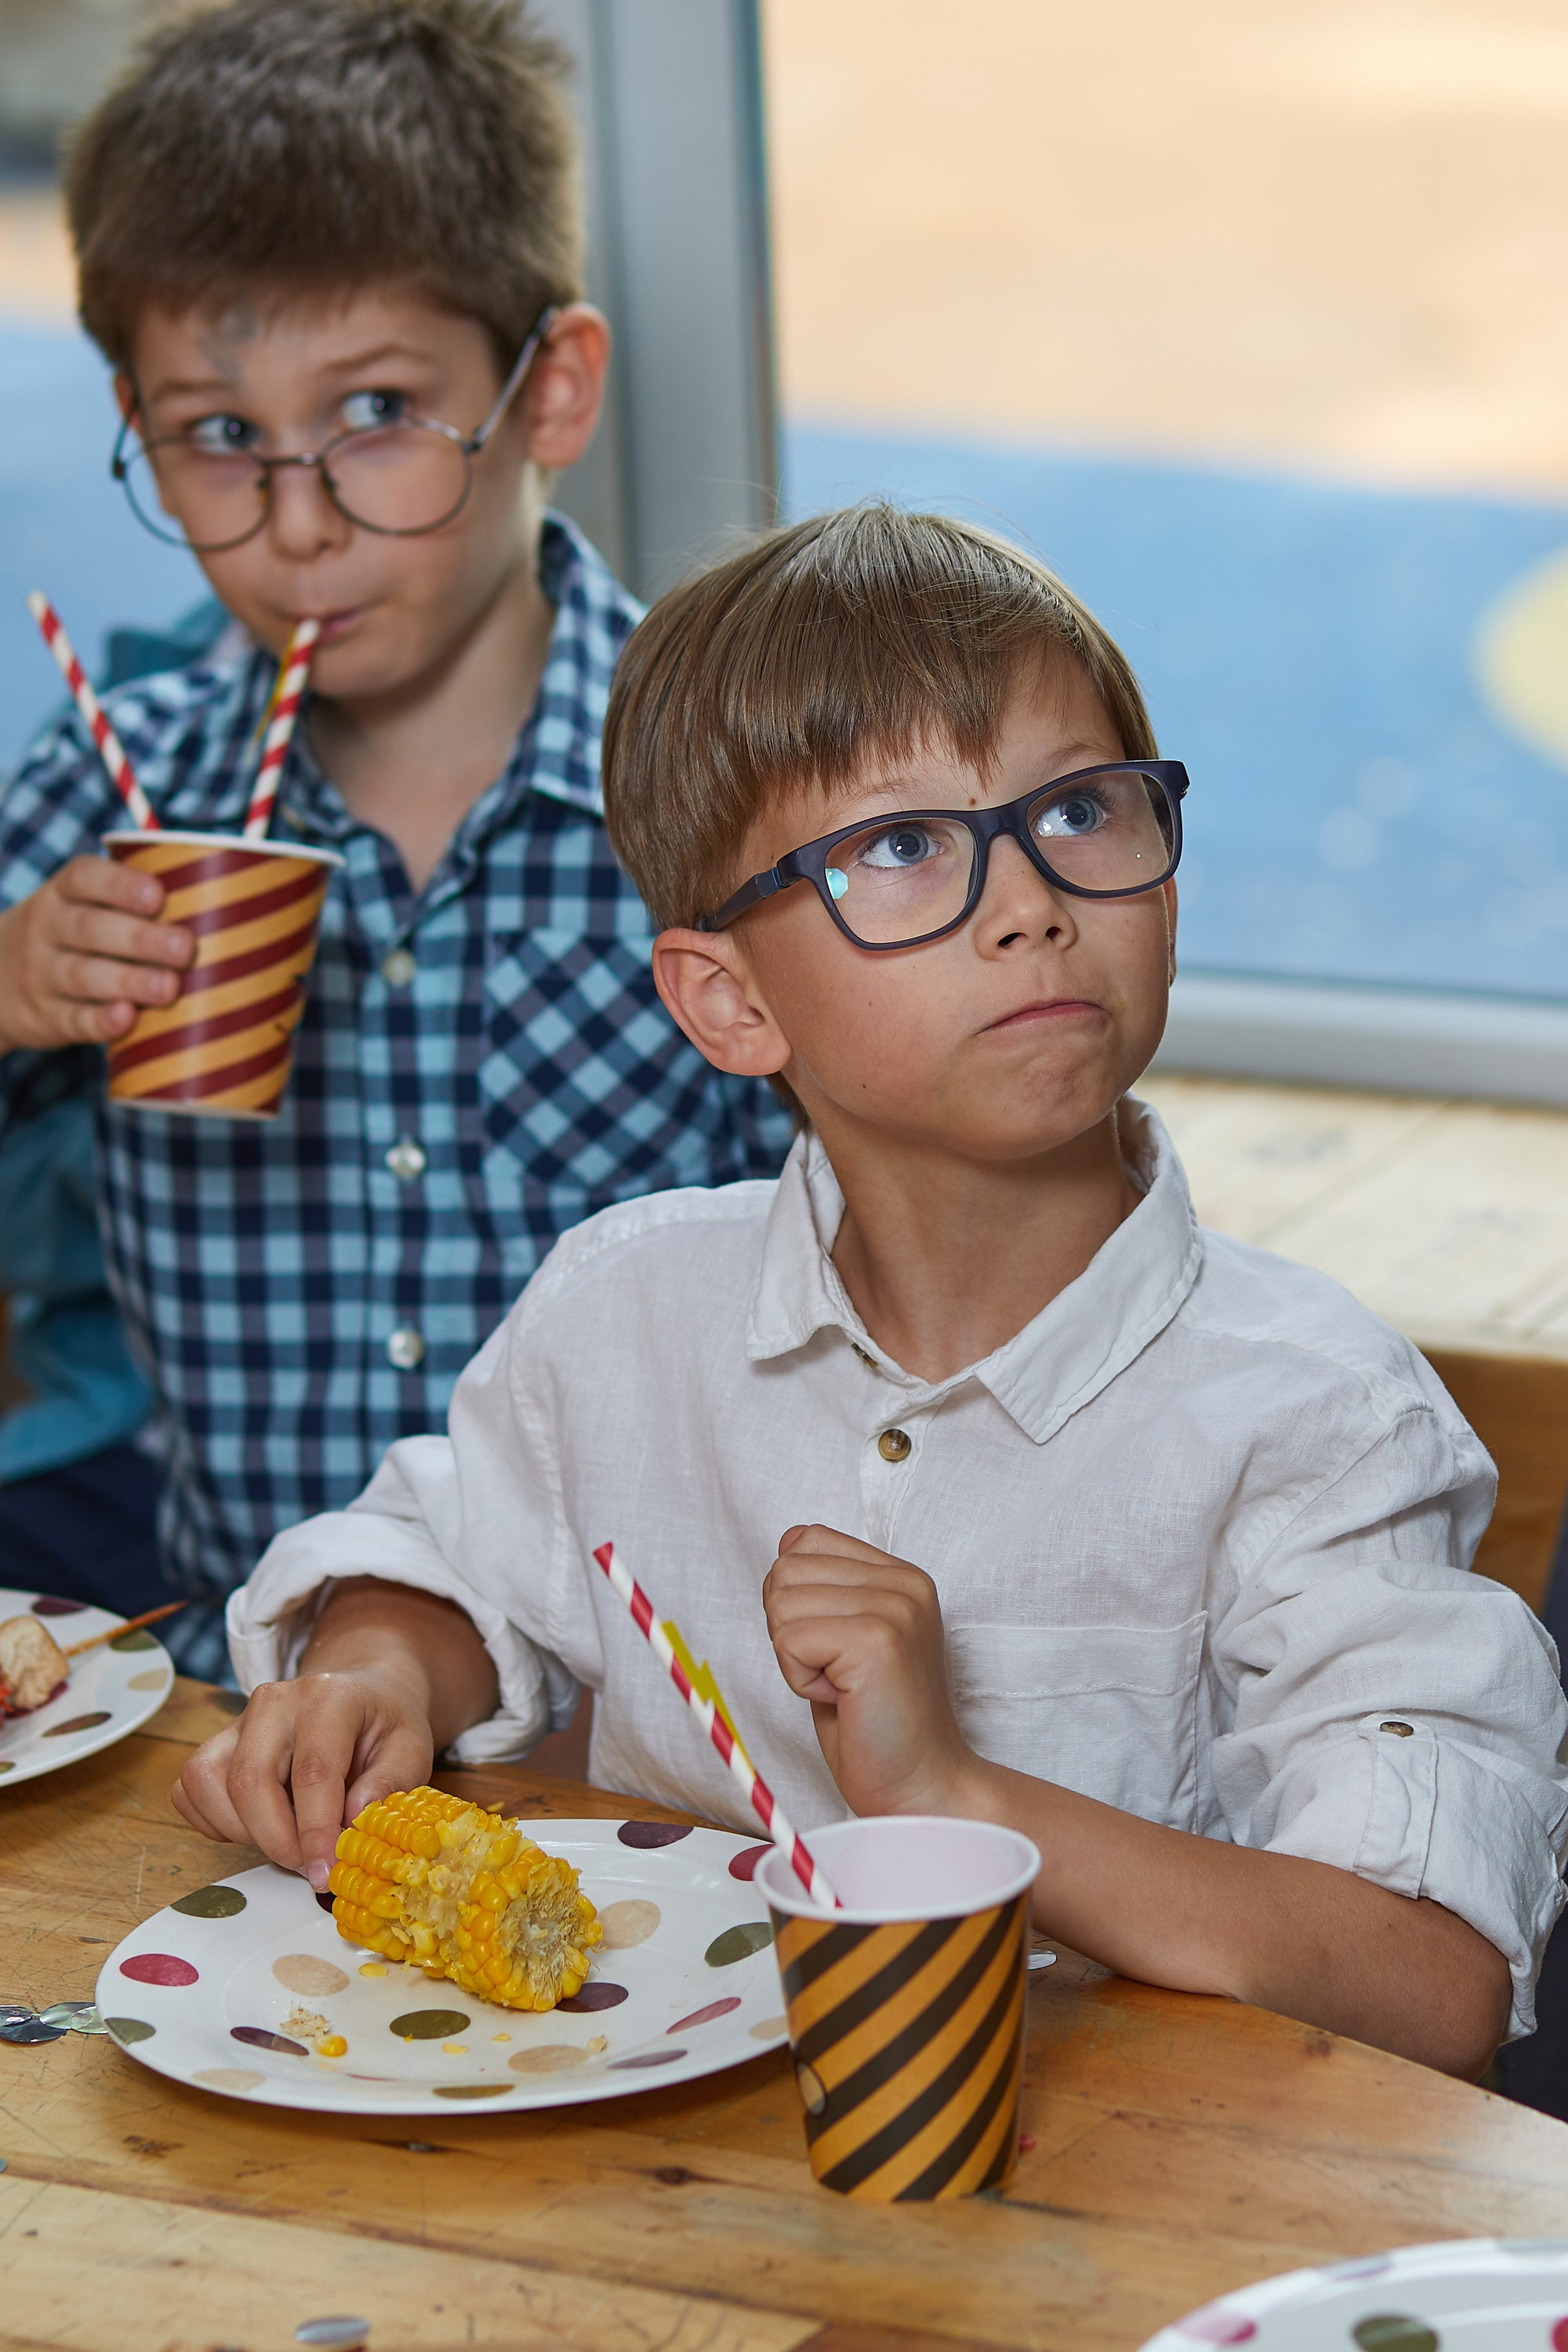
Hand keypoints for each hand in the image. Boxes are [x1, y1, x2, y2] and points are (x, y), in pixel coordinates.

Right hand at [0, 856, 192, 1050]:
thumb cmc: (72, 937)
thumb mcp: (82, 907)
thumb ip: (134, 905)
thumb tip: (227, 908)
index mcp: (63, 892)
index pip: (84, 878)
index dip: (121, 885)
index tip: (158, 896)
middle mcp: (47, 928)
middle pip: (89, 929)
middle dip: (139, 938)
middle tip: (184, 947)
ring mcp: (42, 975)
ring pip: (82, 975)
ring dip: (129, 981)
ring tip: (169, 987)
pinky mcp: (46, 1017)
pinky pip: (72, 1019)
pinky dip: (100, 1021)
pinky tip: (127, 1018)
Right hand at [171, 1668, 435, 1889]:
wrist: (359, 1697)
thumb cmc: (383, 1728)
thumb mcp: (411, 1750)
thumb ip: (389, 1784)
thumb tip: (352, 1820)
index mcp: (328, 1697)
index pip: (312, 1772)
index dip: (315, 1833)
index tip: (325, 1874)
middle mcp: (274, 1701)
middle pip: (250, 1780)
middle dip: (277, 1841)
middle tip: (309, 1867)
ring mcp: (238, 1720)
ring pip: (209, 1785)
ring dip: (243, 1832)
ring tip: (288, 1839)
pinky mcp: (215, 1743)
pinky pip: (190, 1792)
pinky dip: (216, 1823)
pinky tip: (258, 1826)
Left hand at [763, 1524, 976, 1815]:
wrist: (920, 1786)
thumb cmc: (876, 1722)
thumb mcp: (848, 1639)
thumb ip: (826, 1589)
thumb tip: (786, 1544)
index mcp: (899, 1576)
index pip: (806, 1540)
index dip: (795, 1597)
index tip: (829, 1644)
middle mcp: (903, 1583)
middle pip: (785, 1569)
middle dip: (789, 1628)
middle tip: (835, 1671)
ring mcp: (894, 1608)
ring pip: (782, 1604)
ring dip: (794, 1657)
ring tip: (842, 1685)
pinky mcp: (878, 1640)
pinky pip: (790, 1641)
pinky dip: (800, 1680)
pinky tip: (842, 1698)